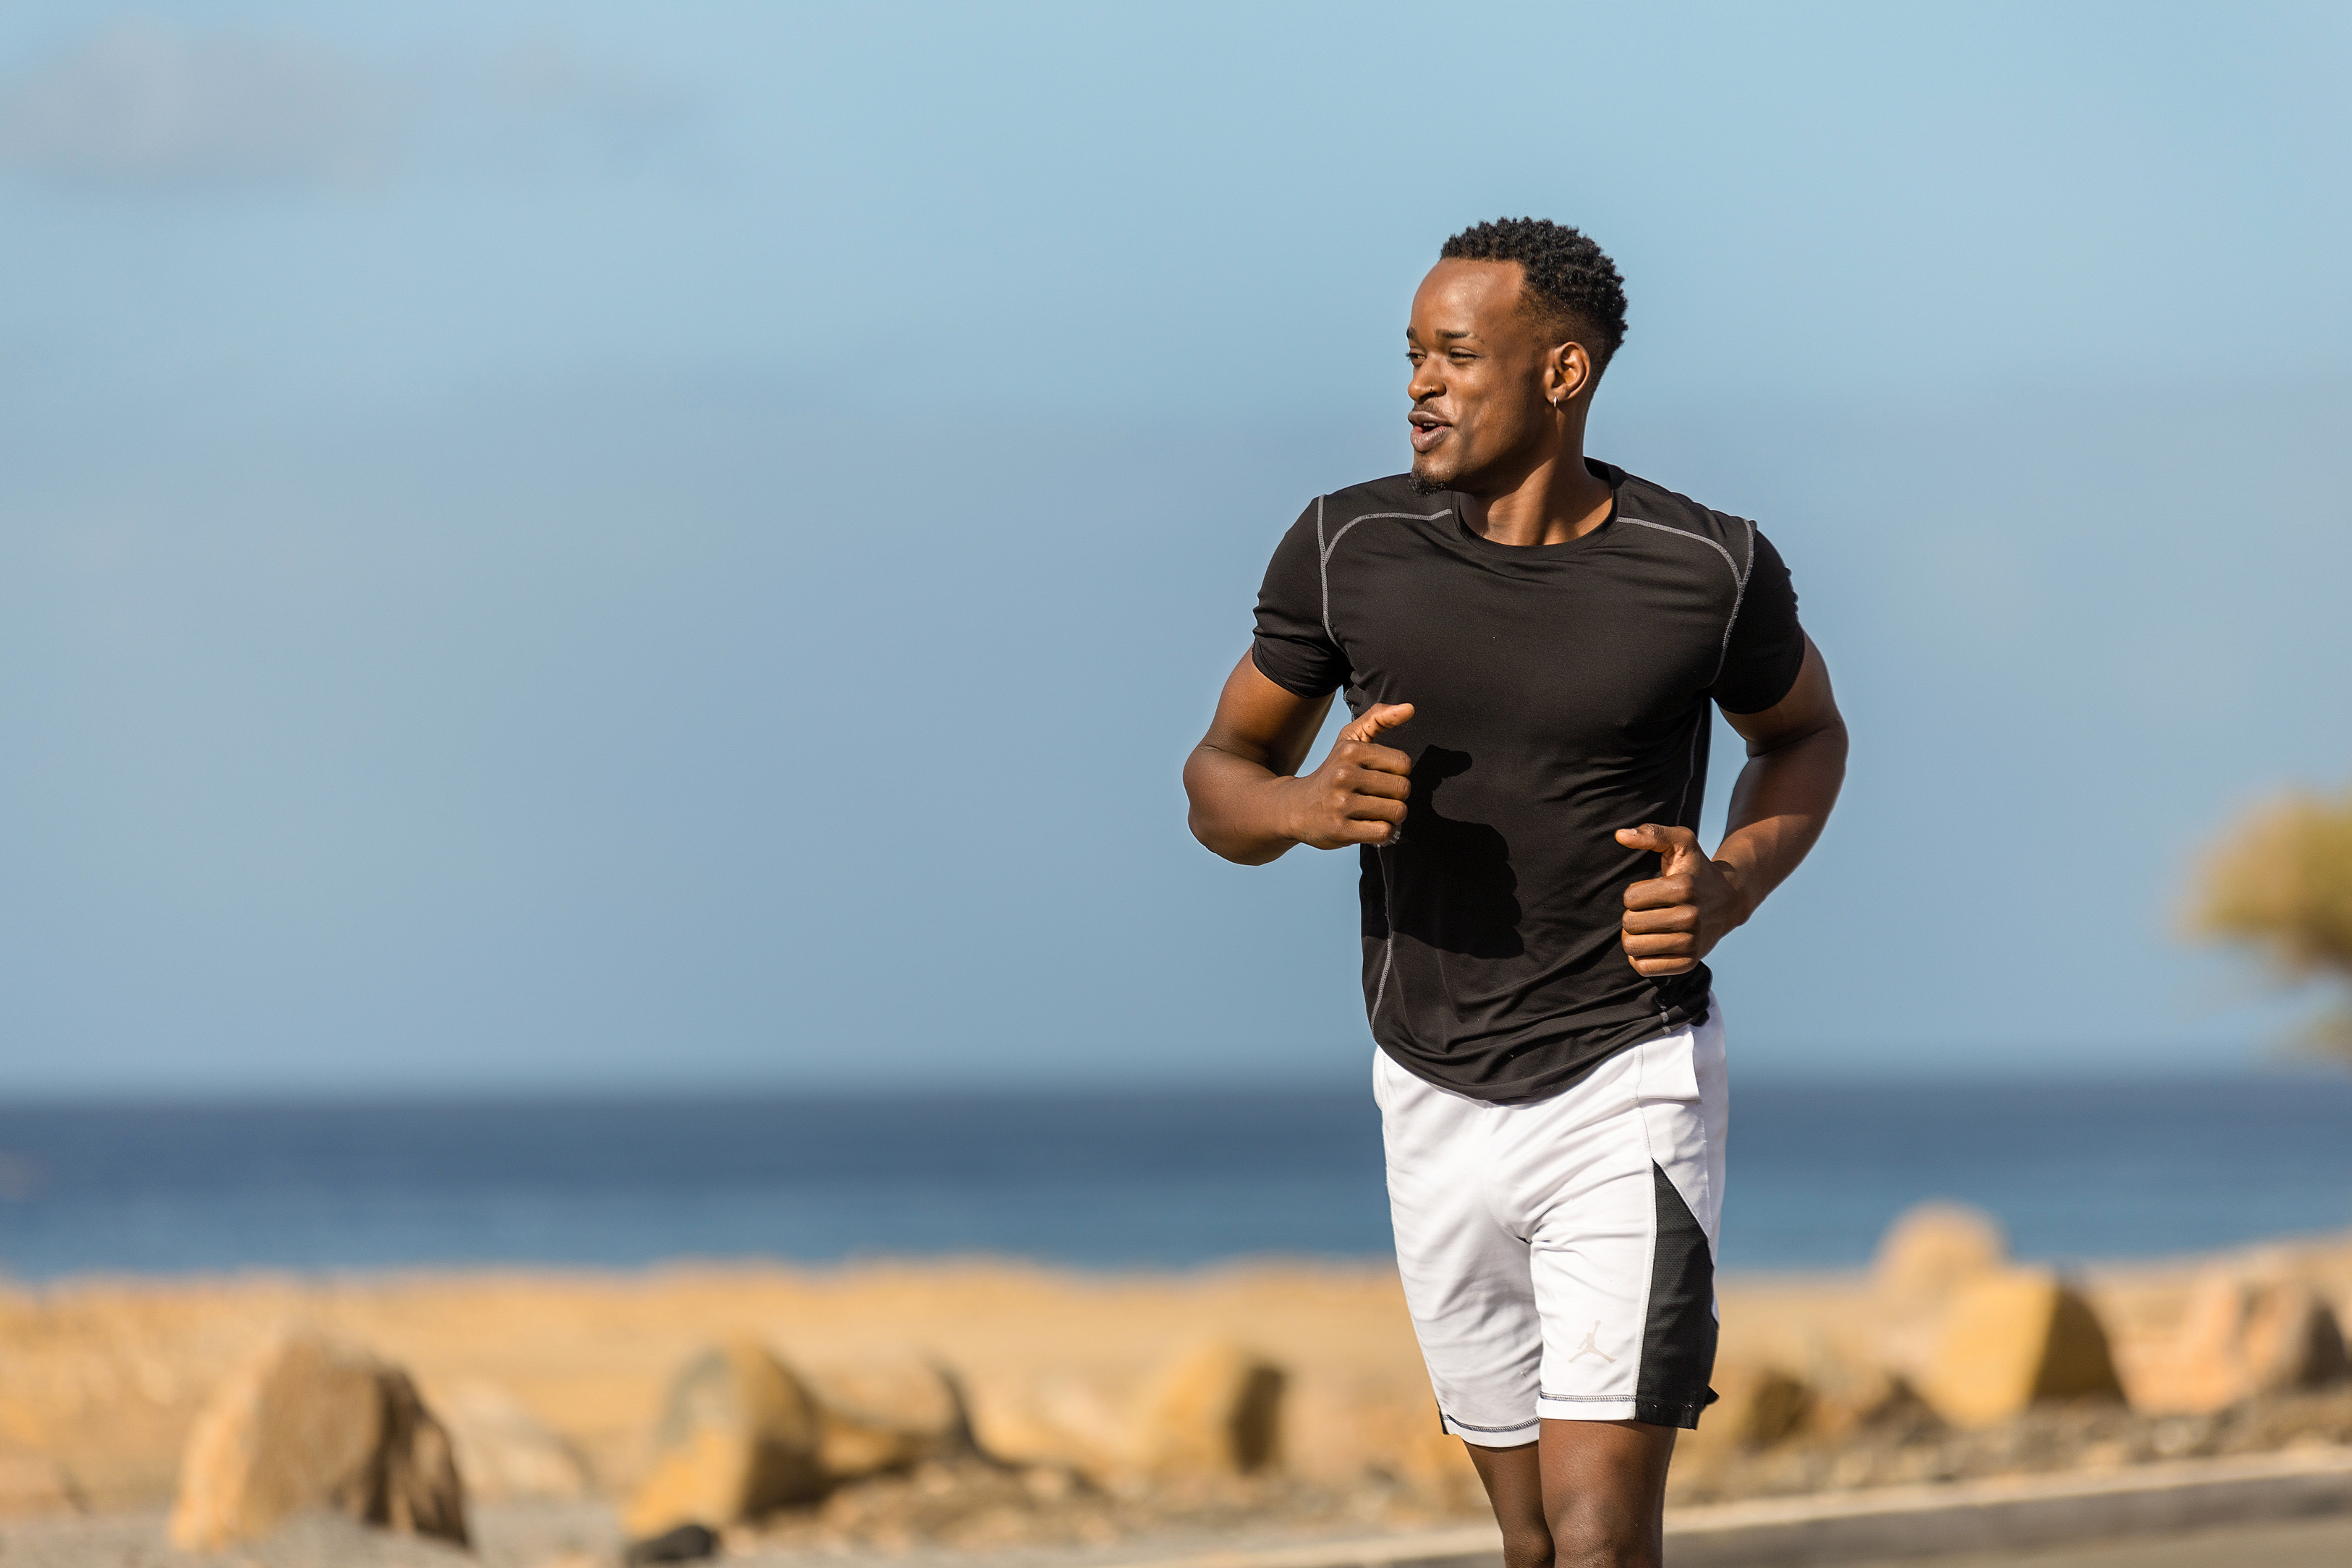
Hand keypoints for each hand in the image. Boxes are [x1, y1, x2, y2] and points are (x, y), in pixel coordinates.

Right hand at [1282, 703, 1414, 848]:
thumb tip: (1410, 708)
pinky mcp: (1341, 830)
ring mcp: (1341, 804)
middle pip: (1402, 789)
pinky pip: (1384, 832)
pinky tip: (1367, 826)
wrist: (1294, 808)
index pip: (1403, 763)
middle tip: (1376, 798)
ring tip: (1372, 812)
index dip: (1397, 773)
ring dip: (1390, 816)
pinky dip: (1382, 833)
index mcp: (1351, 751)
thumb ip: (1378, 718)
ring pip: (1397, 812)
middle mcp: (1344, 775)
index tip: (1379, 777)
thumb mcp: (1349, 740)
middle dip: (1395, 796)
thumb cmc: (1331, 772)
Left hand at [1615, 823, 1745, 976]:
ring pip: (1633, 947)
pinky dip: (1640, 958)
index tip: (1649, 892)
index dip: (1634, 894)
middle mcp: (1690, 917)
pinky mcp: (1689, 963)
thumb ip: (1652, 833)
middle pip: (1630, 924)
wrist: (1729, 900)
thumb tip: (1620, 835)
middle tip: (1647, 911)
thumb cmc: (1697, 870)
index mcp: (1683, 888)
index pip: (1630, 898)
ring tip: (1647, 927)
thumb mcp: (1681, 842)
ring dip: (1633, 937)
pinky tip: (1651, 944)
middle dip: (1632, 915)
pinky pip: (1645, 968)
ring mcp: (1691, 943)